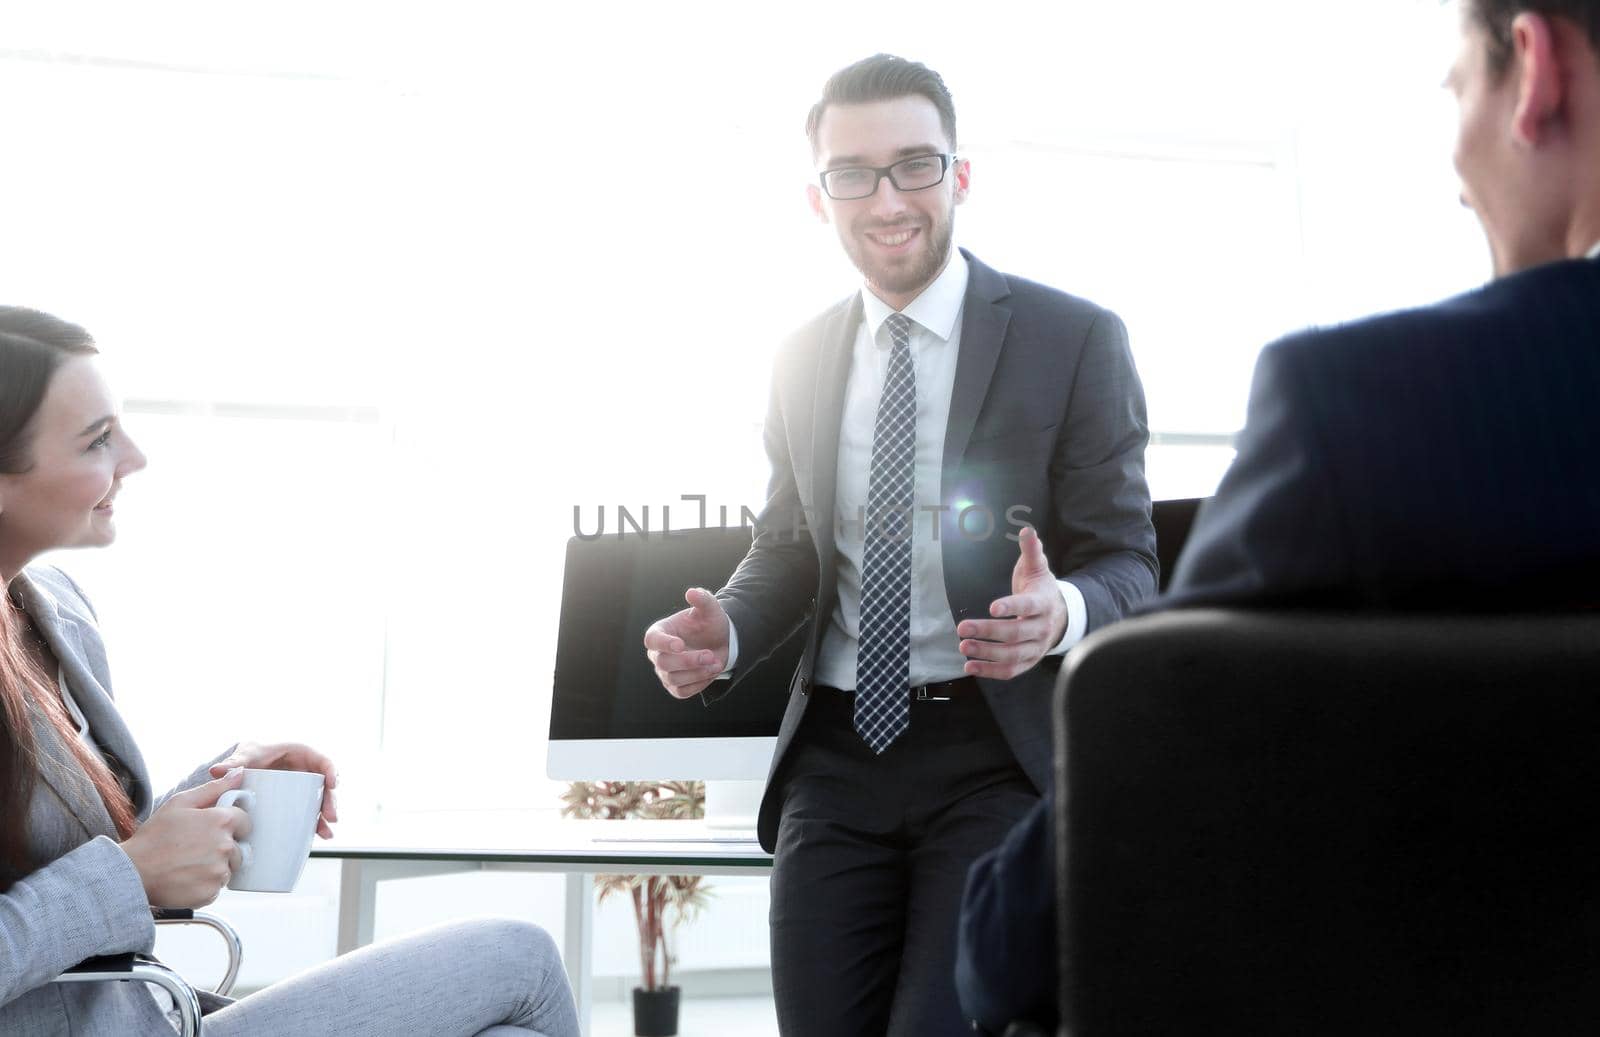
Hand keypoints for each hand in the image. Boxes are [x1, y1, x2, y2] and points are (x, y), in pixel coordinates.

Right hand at [120, 768, 250, 908]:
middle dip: (224, 848)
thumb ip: (214, 788)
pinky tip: (186, 878)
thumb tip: (239, 773)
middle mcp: (225, 846)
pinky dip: (205, 885)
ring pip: (228, 868)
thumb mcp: (180, 803)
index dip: (231, 825)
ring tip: (189, 864)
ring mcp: (219, 871)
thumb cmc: (153, 836)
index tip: (213, 831)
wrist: (131, 872)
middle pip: (239, 847)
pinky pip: (217, 887)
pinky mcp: (211, 892)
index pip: (245, 822)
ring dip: (215, 867)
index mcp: (221, 821)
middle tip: (196, 849)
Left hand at [210, 742, 337, 837]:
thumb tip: (217, 771)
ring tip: (326, 833)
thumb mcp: (245, 756)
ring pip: (320, 802)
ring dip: (325, 817)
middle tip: (331, 817)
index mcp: (301, 755)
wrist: (242, 769)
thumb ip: (234, 762)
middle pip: (325, 786)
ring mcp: (302, 789)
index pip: (323, 761)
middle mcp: (306, 772)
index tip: (333, 785)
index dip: (332, 772)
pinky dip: (315, 825)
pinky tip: (318, 838)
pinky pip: (309, 813)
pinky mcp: (296, 803)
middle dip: (330, 802)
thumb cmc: (248, 756)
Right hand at [643, 587, 730, 699]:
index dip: (663, 643)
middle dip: (688, 661)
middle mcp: (658, 654)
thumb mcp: (710, 609)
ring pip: (674, 679)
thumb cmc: (709, 624)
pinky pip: (682, 692)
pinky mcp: (675, 687)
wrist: (720, 643)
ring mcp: (665, 672)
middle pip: (663, 663)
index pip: (652, 640)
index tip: (680, 644)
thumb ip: (702, 599)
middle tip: (710, 655)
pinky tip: (710, 672)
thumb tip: (692, 592)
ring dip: (697, 673)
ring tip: (715, 664)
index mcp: (660, 632)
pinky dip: (698, 684)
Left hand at [957, 526, 1068, 680]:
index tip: (992, 607)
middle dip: (988, 632)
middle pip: (1015, 633)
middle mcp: (1042, 628)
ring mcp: (1036, 647)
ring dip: (986, 654)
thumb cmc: (1040, 589)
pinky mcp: (1028, 661)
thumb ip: (1031, 551)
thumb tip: (1027, 530)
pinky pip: (1011, 671)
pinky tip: (970, 667)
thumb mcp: (1037, 568)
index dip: (1011, 607)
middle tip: (963, 628)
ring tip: (963, 646)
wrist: (1059, 615)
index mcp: (1043, 603)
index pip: (1028, 607)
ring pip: (1012, 655)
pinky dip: (990, 671)